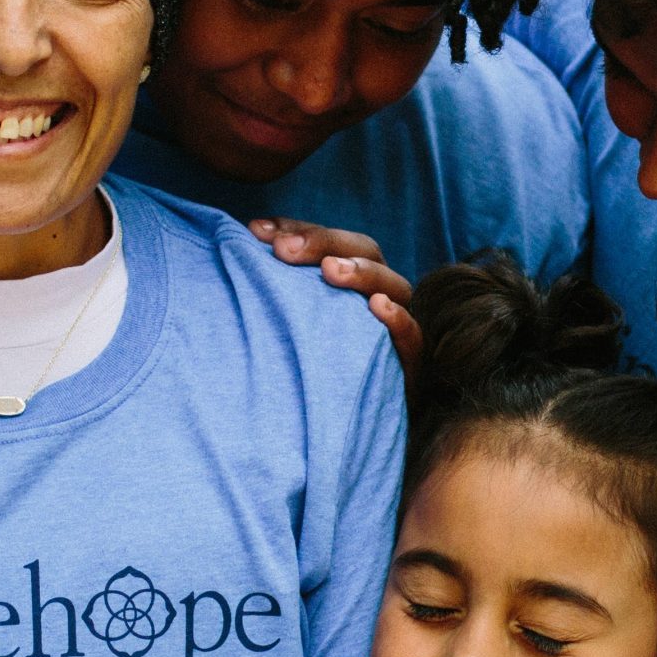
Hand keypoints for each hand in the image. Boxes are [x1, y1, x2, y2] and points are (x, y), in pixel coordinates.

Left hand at [246, 218, 420, 376]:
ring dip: (361, 273)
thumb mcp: (288, 323)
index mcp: (351, 278)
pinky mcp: (408, 363)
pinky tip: (377, 306)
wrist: (337, 427)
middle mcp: (378, 293)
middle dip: (324, 243)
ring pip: (393, 285)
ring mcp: (397, 326)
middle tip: (285, 249)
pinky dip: (398, 318)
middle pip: (363, 251)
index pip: (329, 241)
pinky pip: (412, 337)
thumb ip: (273, 286)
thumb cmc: (307, 367)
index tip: (257, 232)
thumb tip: (244, 243)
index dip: (297, 229)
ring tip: (330, 270)